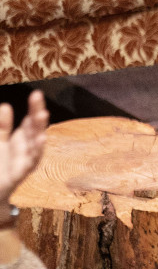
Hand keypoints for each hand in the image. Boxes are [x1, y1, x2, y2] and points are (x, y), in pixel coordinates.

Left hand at [0, 91, 47, 206]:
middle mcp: (27, 148)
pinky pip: (30, 162)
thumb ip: (2, 126)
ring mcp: (25, 161)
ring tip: (42, 116)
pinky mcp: (20, 174)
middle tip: (39, 101)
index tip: (36, 94)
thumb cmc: (0, 165)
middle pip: (35, 130)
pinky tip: (40, 140)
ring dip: (39, 130)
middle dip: (38, 116)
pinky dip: (37, 151)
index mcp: (22, 139)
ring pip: (36, 144)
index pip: (31, 121)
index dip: (34, 108)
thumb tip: (5, 105)